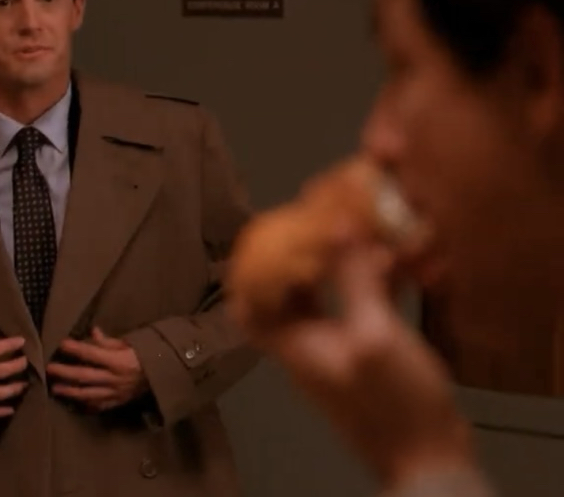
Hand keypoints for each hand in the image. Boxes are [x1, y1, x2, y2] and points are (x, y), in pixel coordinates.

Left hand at [47, 327, 147, 411]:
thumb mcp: (128, 344)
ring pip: (88, 394)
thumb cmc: (142, 356)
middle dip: (65, 372)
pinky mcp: (117, 403)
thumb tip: (92, 332)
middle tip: (49, 369)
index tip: (62, 344)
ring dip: (69, 391)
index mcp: (118, 361)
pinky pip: (98, 405)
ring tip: (55, 388)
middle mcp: (114, 378)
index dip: (76, 349)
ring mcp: (115, 393)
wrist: (162, 376)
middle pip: (85, 376)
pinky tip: (73, 402)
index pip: (92, 354)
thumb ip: (108, 342)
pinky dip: (85, 404)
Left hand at [250, 237, 475, 487]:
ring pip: (335, 296)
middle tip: (324, 222)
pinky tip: (408, 264)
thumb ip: (353, 281)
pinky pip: (368, 309)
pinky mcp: (373, 353)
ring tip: (373, 232)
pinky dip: (382, 285)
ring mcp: (342, 349)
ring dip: (353, 266)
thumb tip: (339, 228)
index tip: (260, 239)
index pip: (248, 308)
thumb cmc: (393, 402)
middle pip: (293, 293)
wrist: (431, 458)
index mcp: (295, 343)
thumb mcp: (373, 335)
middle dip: (308, 256)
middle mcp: (310, 344)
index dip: (248, 274)